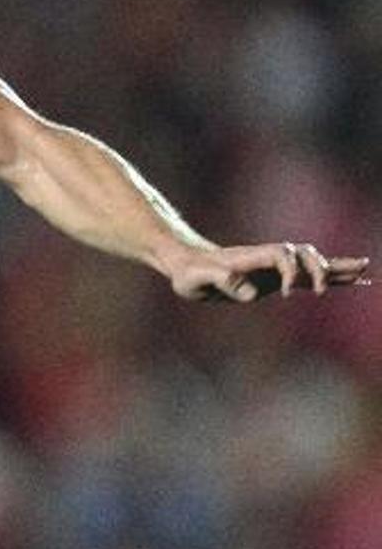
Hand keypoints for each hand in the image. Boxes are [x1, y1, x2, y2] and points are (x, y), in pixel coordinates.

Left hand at [164, 240, 369, 301]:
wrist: (185, 265)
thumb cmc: (188, 273)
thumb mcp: (195, 279)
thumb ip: (221, 281)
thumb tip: (252, 295)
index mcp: (250, 257)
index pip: (282, 256)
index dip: (289, 271)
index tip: (283, 294)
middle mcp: (266, 258)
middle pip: (304, 254)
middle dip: (318, 269)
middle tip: (319, 291)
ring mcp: (274, 267)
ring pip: (312, 262)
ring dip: (337, 267)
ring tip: (365, 270)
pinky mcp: (276, 278)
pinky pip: (309, 275)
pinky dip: (333, 276)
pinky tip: (355, 278)